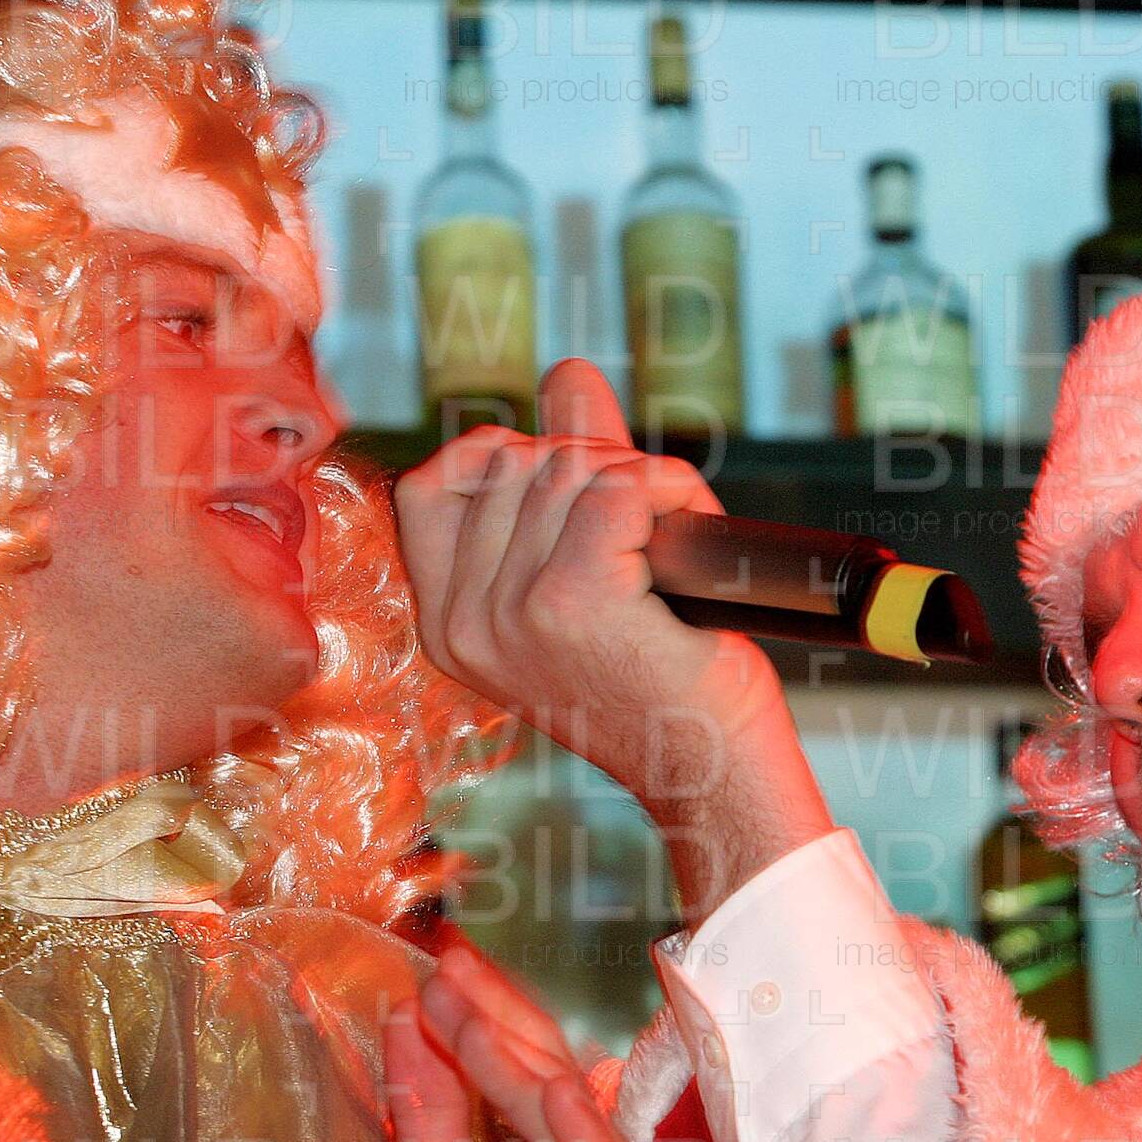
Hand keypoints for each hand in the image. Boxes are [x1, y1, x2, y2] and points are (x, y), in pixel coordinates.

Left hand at [386, 945, 671, 1141]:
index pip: (517, 1069)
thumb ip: (426, 1124)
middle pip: (549, 1078)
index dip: (480, 1017)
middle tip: (452, 968)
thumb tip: (405, 1026)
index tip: (435, 966)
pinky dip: (588, 1141)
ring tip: (476, 1019)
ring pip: (576, 1124)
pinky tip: (557, 1096)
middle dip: (499, 1020)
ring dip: (525, 1069)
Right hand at [395, 360, 781, 792]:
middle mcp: (464, 623)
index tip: (578, 491)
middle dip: (597, 466)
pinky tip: (689, 531)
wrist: (713, 769)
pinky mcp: (573, 601)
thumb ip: (568, 470)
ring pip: (570, 469)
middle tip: (652, 528)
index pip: (428, 485)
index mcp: (447, 624)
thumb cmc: (661, 676)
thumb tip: (566, 372)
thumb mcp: (592, 570)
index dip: (507, 459)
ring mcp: (512, 613)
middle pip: (514, 462)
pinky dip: (670, 489)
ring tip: (675, 545)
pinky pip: (620, 485)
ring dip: (646, 482)